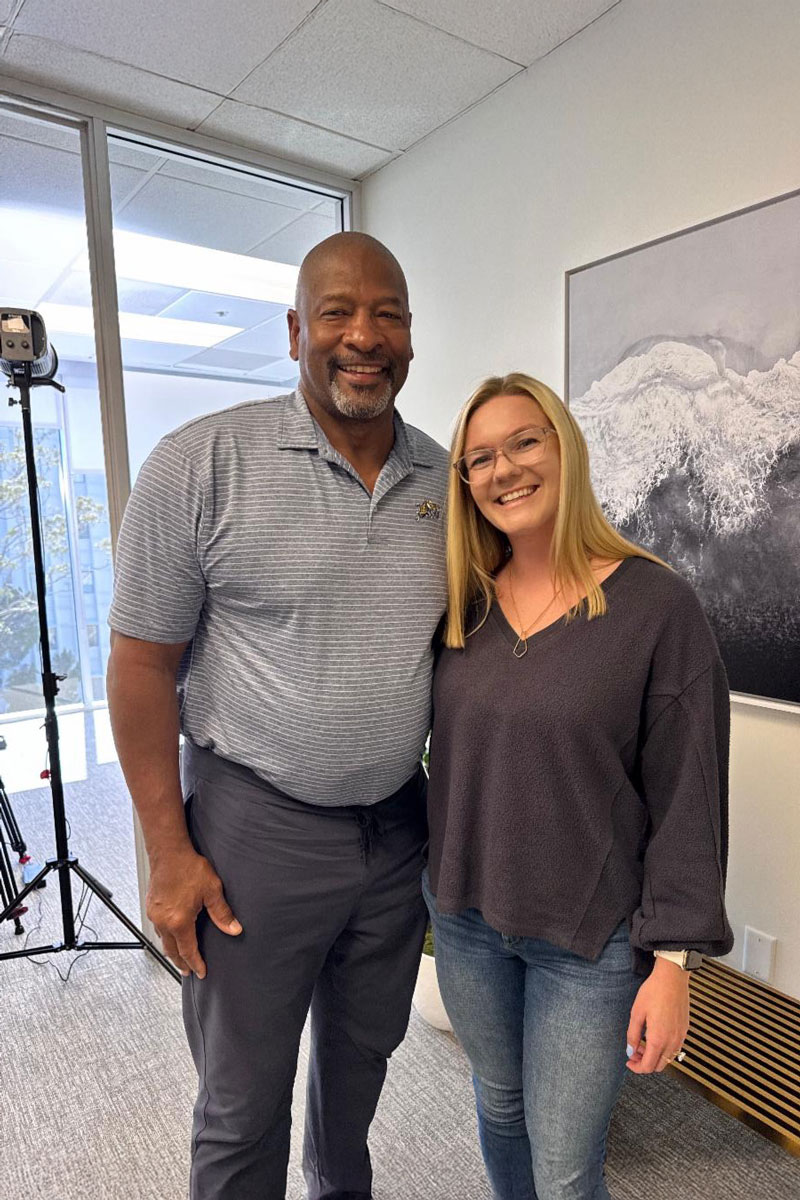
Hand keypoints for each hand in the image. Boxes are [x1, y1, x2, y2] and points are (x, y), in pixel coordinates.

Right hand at [146, 846, 241, 978]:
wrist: (169, 852)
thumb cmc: (188, 868)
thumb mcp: (212, 890)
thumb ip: (222, 913)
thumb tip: (233, 929)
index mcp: (179, 921)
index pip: (188, 951)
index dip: (195, 964)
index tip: (201, 972)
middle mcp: (164, 921)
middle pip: (172, 950)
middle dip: (181, 963)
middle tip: (188, 971)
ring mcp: (155, 914)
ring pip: (163, 940)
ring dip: (172, 950)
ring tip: (180, 956)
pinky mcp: (151, 906)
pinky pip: (157, 929)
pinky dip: (165, 937)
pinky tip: (171, 934)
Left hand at [626, 958, 689, 1073]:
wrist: (672, 978)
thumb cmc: (654, 992)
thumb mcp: (637, 1012)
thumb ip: (633, 1035)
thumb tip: (631, 1050)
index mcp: (658, 1039)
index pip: (648, 1066)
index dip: (637, 1068)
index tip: (630, 1062)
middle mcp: (672, 1041)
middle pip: (659, 1066)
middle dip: (645, 1063)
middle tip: (635, 1052)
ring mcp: (680, 1037)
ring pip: (668, 1059)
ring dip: (655, 1056)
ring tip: (643, 1042)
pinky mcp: (685, 1030)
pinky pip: (675, 1048)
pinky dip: (664, 1049)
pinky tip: (655, 1036)